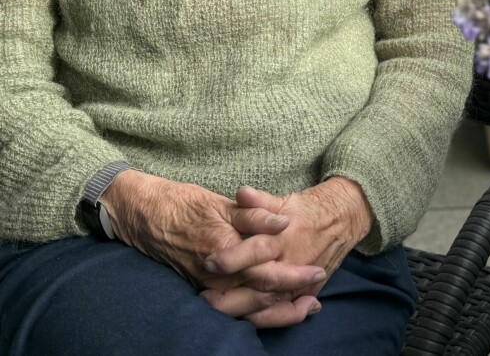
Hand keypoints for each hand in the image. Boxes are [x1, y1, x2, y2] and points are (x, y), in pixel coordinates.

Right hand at [101, 171, 327, 326]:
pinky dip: (254, 311)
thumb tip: (284, 221)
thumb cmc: (184, 204)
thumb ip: (255, 214)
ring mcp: (208, 286)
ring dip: (276, 312)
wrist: (145, 216)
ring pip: (247, 308)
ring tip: (303, 309)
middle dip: (290, 300)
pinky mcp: (201, 289)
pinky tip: (271, 309)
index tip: (319, 271)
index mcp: (225, 250)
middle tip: (317, 300)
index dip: (294, 274)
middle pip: (260, 296)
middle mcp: (217, 275)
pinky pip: (231, 308)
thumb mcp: (222, 203)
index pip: (267, 271)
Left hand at [199, 177, 373, 323]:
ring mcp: (302, 279)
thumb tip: (241, 193)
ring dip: (242, 308)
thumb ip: (260, 201)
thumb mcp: (284, 200)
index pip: (257, 250)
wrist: (343, 218)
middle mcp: (294, 260)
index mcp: (286, 235)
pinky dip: (264, 318)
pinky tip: (243, 318)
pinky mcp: (308, 291)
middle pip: (260, 283)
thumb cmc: (308, 208)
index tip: (210, 260)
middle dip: (231, 291)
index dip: (233, 257)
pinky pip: (284, 312)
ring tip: (216, 307)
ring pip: (270, 302)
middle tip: (204, 294)